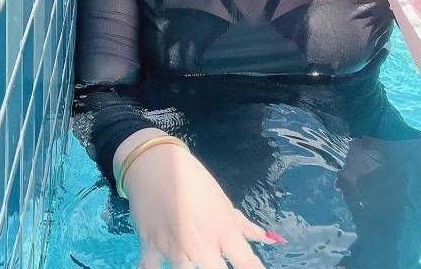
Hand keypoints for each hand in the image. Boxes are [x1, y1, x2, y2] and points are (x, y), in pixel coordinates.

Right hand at [123, 142, 284, 267]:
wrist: (154, 162)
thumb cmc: (192, 180)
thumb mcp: (221, 200)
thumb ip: (243, 226)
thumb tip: (270, 240)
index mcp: (223, 230)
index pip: (247, 264)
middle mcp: (201, 243)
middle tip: (215, 260)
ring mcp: (174, 247)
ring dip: (189, 266)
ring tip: (191, 253)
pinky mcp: (149, 246)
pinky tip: (158, 266)